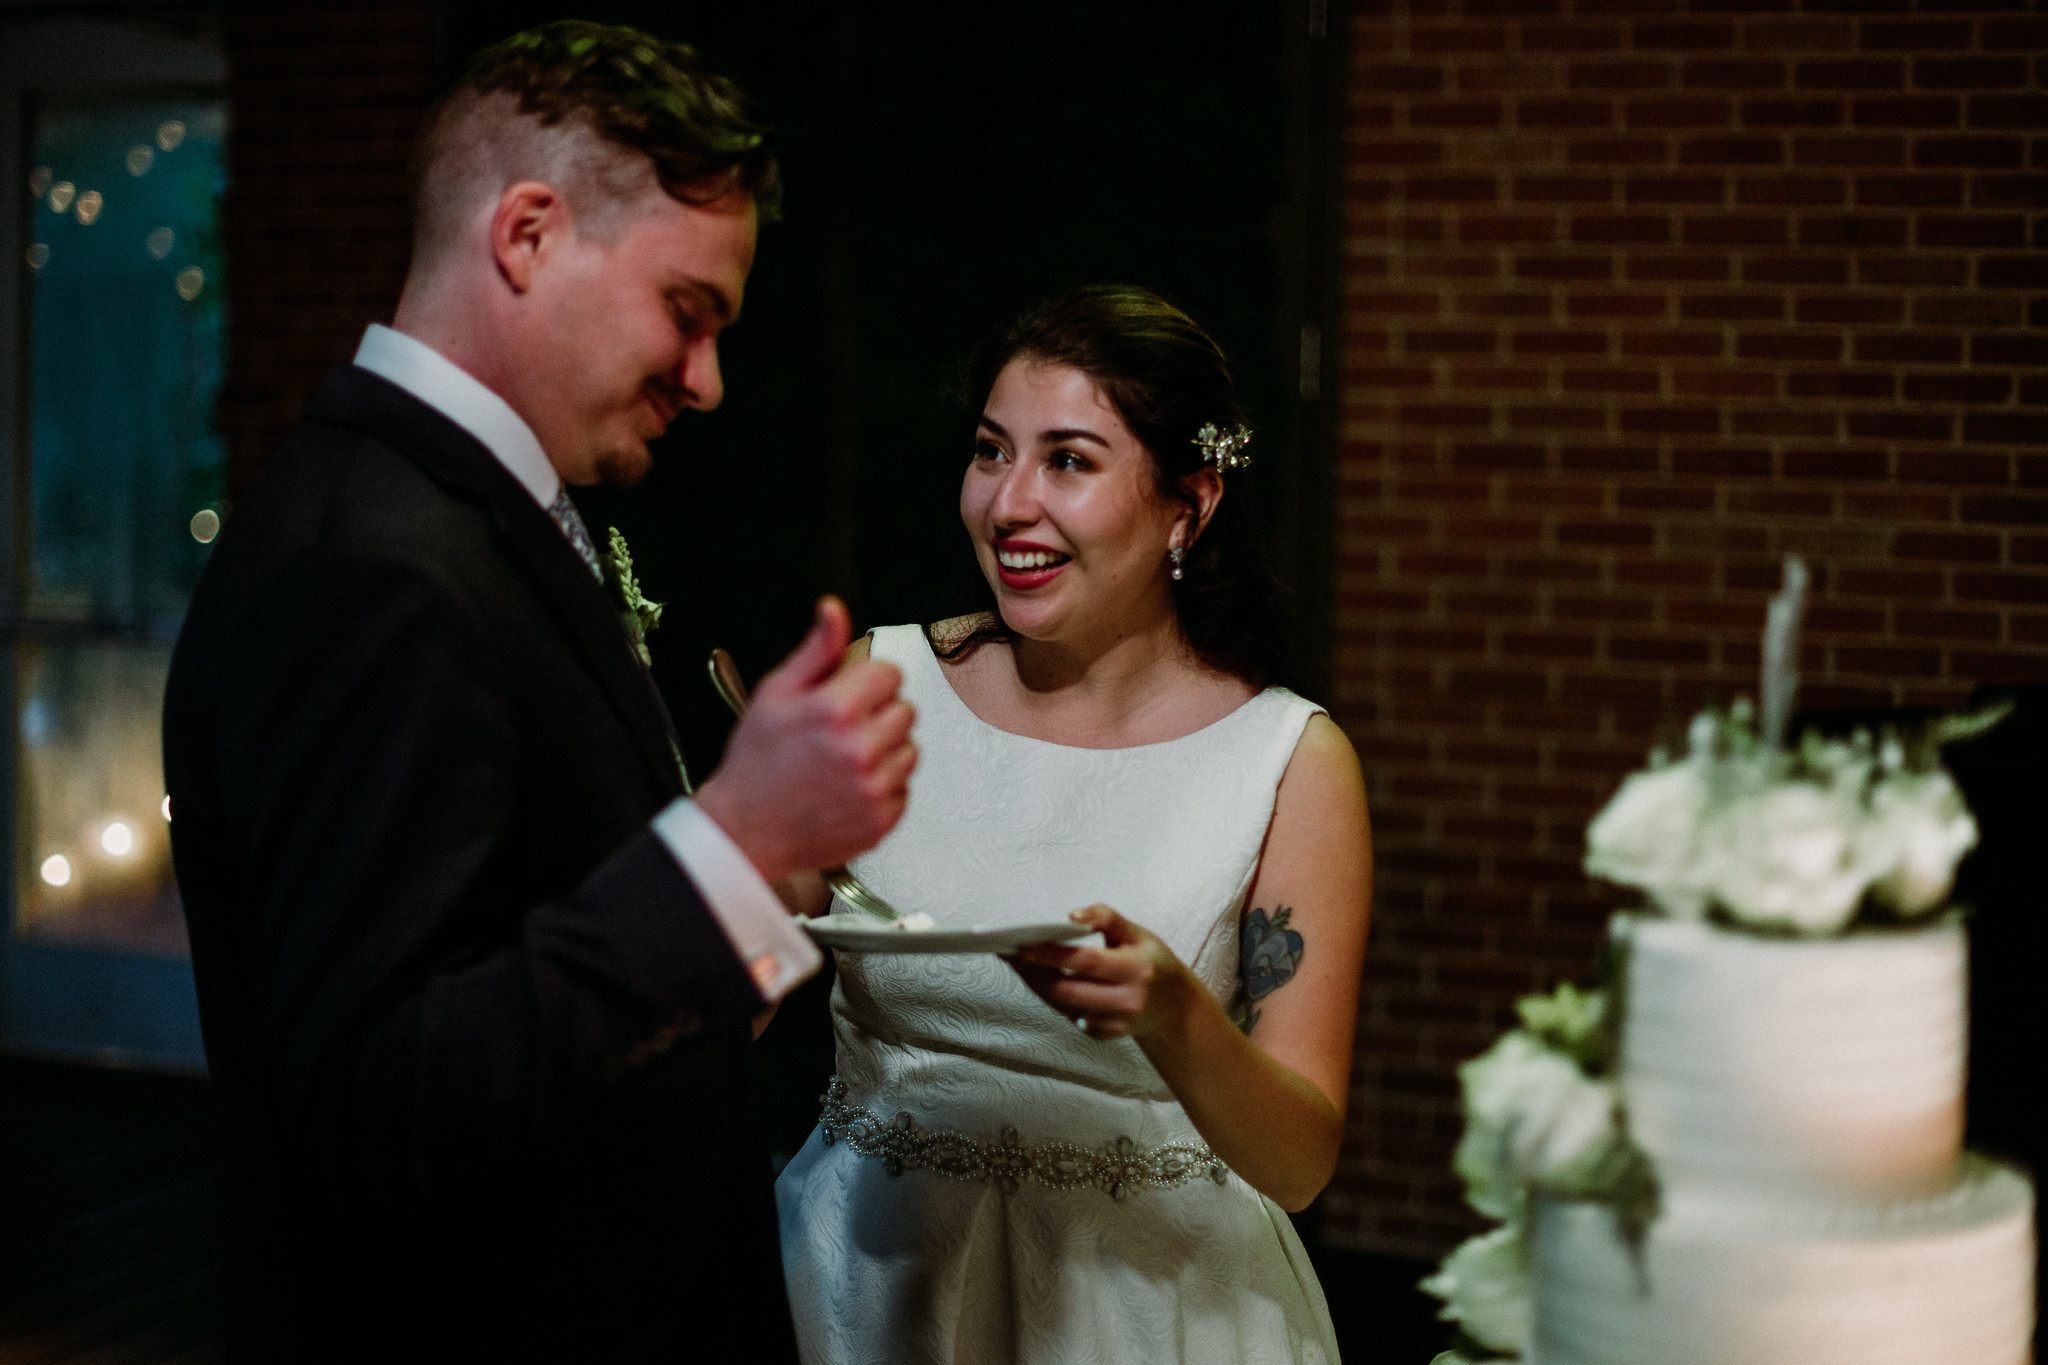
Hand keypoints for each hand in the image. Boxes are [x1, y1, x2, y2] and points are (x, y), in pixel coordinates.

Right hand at [695, 597, 916, 882]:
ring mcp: (874, 787)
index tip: (853, 692)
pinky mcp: (882, 819)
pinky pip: (904, 789)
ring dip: (885, 751)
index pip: (890, 674)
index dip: (869, 680)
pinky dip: (883, 787)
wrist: (744, 830)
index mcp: (836, 710)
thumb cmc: (755, 764)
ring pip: (909, 750)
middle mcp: (861, 749)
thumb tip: (833, 611)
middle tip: (843, 730)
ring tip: (845, 760)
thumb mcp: (775, 693)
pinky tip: (849, 787)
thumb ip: (816, 650)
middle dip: (878, 714)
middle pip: (905, 710)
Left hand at [1005, 905, 1194, 1041]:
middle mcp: (1126, 1001)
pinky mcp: (1104, 1034)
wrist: (1175, 1007)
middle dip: (1033, 971)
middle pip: (1066, 989)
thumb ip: (1105, 918)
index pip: (1085, 961)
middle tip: (1009, 952)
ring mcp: (1114, 1023)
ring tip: (1018, 962)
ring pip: (1062, 1004)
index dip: (1051, 953)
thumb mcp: (1137, 933)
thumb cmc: (1151, 960)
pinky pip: (1069, 1015)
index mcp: (1135, 970)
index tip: (1021, 943)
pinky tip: (1042, 980)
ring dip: (1036, 983)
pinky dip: (1053, 997)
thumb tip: (1071, 916)